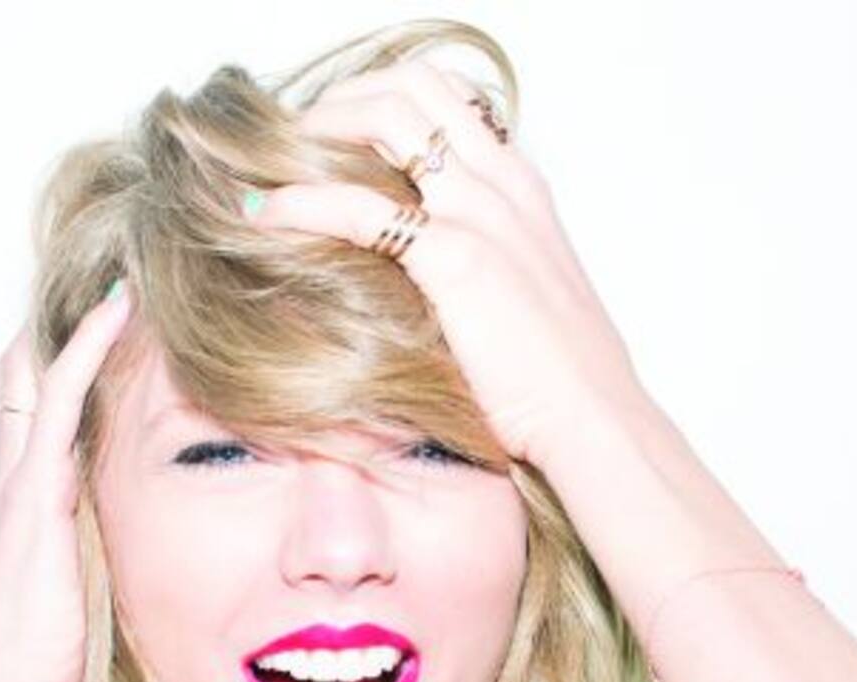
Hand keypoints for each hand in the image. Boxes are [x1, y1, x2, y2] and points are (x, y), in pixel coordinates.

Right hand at [0, 290, 132, 681]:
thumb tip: (136, 534)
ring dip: (74, 324)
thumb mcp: (74, 589)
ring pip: (32, 373)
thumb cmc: (44, 658)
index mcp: (17, 506)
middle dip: (54, 328)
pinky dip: (86, 348)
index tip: (100, 327)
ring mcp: (15, 482)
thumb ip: (91, 550)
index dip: (56, 364)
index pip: (27, 412)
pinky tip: (120, 310)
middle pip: (17, 376)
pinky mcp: (33, 491)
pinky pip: (56, 397)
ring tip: (120, 279)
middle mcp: (7, 482)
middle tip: (107, 284)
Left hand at [244, 59, 649, 473]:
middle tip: (292, 142)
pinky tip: (265, 217)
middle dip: (341, 100)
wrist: (592, 419)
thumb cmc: (558, 378)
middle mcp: (503, 185)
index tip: (333, 134)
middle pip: (413, 86)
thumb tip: (421, 275)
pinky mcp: (457, 260)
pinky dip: (301, 203)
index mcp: (521, 189)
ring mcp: (483, 215)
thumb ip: (482, 264)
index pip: (447, 99)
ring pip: (387, 119)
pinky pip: (360, 208)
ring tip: (269, 169)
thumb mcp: (524, 298)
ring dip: (317, 132)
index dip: (379, 99)